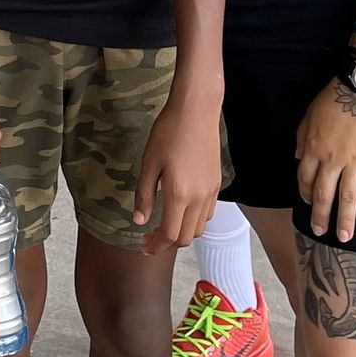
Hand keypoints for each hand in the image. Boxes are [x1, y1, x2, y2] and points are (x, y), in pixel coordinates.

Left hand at [133, 87, 221, 252]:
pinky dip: (193, 220)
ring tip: (164, 225)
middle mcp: (199, 198)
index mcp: (179, 195)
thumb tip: (139, 221)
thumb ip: (144, 194)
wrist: (196, 110)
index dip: (156, 246)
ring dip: (181, 233)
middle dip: (167, 243)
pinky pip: (207, 213)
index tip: (144, 246)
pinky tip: (180, 209)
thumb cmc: (169, 132)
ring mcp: (211, 192)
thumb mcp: (149, 162)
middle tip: (150, 238)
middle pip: (186, 237)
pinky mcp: (217, 183)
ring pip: (198, 227)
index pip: (169, 235)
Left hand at [295, 81, 355, 240]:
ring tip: (344, 237)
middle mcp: (332, 160)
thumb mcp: (308, 116)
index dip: (304, 193)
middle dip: (320, 215)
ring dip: (345, 219)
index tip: (307, 203)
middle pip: (324, 193)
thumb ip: (301, 139)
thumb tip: (297, 158)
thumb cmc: (333, 99)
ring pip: (349, 196)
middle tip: (320, 232)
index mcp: (313, 149)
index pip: (304, 178)